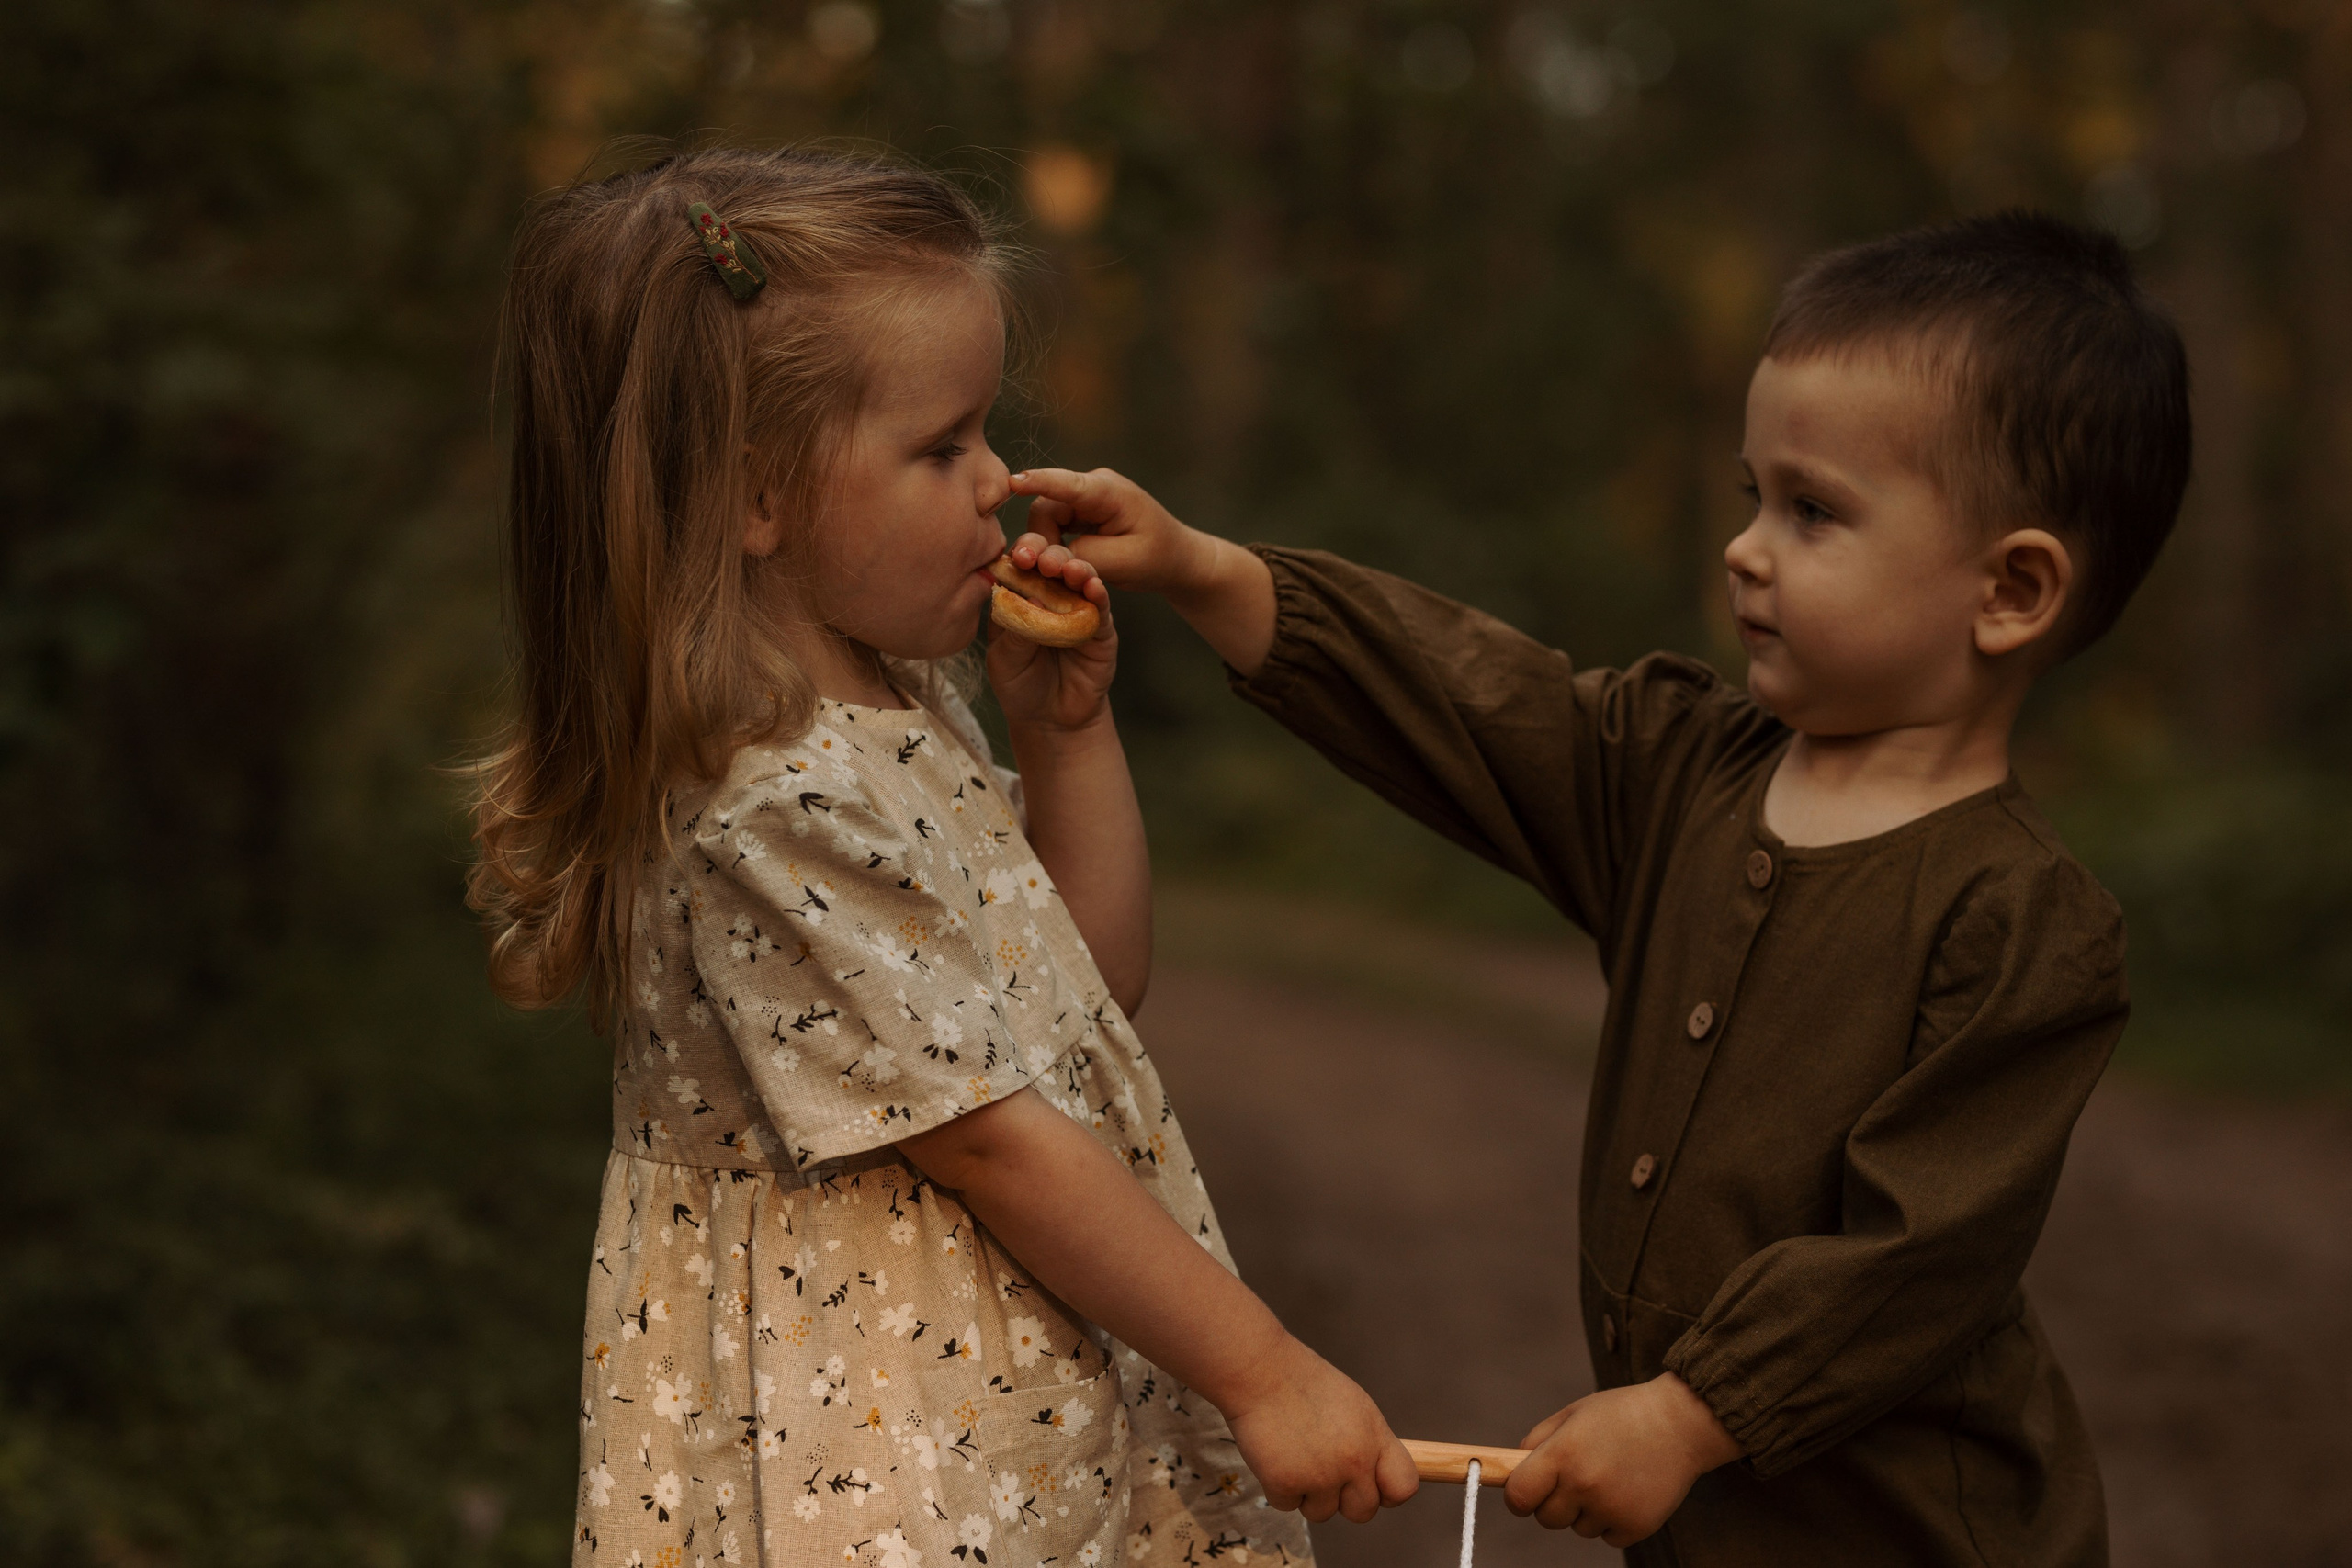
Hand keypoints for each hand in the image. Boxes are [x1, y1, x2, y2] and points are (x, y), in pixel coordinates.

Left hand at [986, 539, 1114, 732]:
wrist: (1052, 721)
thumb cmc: (1020, 686)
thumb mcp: (1005, 660)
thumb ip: (1015, 630)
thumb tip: (1029, 595)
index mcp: (1020, 599)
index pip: (1021, 569)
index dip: (1020, 557)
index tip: (1018, 554)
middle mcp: (1050, 598)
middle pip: (1052, 567)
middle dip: (1049, 557)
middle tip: (1045, 560)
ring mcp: (1078, 610)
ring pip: (1080, 580)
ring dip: (1077, 570)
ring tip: (1072, 570)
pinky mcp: (1100, 628)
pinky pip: (1101, 607)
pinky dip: (1099, 595)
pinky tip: (1095, 587)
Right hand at [1008, 466, 1276, 676]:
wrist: (1176, 559)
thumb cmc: (1157, 558)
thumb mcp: (1124, 563)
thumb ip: (1083, 558)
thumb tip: (1044, 557)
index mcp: (1109, 492)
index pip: (1068, 484)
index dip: (1038, 482)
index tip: (1011, 483)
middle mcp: (1092, 488)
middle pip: (1046, 508)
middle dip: (1039, 540)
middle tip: (1036, 569)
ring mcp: (1084, 499)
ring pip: (1045, 520)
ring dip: (1045, 548)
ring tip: (1055, 575)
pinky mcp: (1079, 513)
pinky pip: (1053, 527)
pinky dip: (1052, 548)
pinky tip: (1057, 569)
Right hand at [1220, 1336, 1418, 1523]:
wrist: (1259, 1369)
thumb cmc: (1302, 1382)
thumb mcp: (1352, 1405)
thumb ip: (1368, 1442)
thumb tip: (1375, 1477)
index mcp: (1374, 1437)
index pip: (1403, 1486)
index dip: (1388, 1493)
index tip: (1374, 1488)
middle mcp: (1354, 1460)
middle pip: (1363, 1511)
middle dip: (1343, 1499)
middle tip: (1321, 1471)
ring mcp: (1320, 1476)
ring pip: (1322, 1513)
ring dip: (1307, 1493)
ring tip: (1293, 1452)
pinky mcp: (1285, 1484)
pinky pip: (1287, 1505)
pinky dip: (1277, 1486)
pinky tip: (1273, 1453)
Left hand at [1501, 1375, 1740, 1546]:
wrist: (1680, 1423)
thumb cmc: (1621, 1414)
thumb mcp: (1573, 1413)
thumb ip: (1537, 1441)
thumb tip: (1512, 1472)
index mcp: (1563, 1453)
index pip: (1518, 1496)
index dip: (1517, 1497)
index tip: (1523, 1494)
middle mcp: (1584, 1485)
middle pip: (1545, 1518)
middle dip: (1552, 1502)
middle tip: (1574, 1478)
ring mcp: (1611, 1509)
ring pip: (1577, 1528)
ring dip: (1585, 1510)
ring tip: (1610, 1476)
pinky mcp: (1635, 1527)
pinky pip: (1606, 1536)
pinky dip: (1612, 1520)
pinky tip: (1627, 1490)